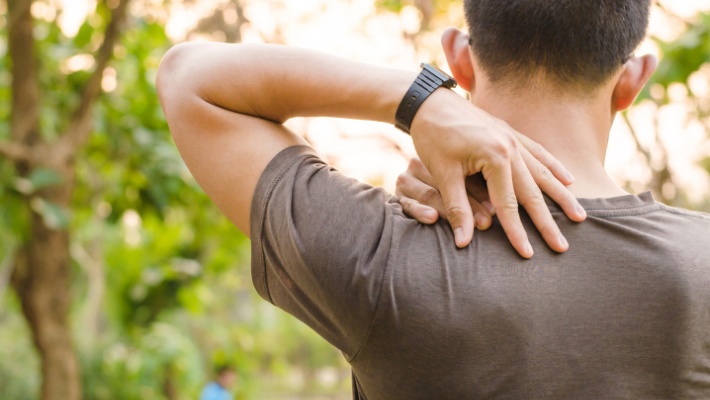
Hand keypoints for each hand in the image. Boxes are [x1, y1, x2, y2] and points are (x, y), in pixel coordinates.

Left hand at [409, 89, 585, 256]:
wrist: (429, 102)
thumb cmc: (432, 138)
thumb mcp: (443, 175)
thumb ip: (457, 209)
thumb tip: (463, 243)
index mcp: (495, 157)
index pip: (508, 205)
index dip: (517, 233)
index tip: (527, 255)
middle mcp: (511, 147)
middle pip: (533, 192)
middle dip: (548, 222)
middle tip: (563, 247)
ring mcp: (514, 137)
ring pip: (543, 172)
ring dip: (561, 196)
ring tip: (579, 216)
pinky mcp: (510, 132)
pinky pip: (539, 153)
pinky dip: (554, 167)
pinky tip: (568, 180)